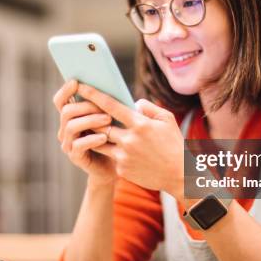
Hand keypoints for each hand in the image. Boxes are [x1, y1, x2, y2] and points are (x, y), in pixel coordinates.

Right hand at [53, 80, 116, 186]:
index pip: (60, 100)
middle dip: (85, 106)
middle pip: (66, 111)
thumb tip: (110, 86)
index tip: (76, 82)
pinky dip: (92, 139)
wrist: (115, 165)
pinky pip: (78, 145)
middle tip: (105, 107)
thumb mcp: (111, 118)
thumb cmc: (114, 137)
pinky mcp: (75, 157)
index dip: (65, 90)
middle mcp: (65, 129)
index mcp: (71, 117)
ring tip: (109, 119)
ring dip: (91, 120)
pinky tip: (104, 137)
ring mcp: (68, 143)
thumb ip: (107, 104)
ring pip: (71, 126)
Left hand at [76, 83, 184, 198]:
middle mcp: (129, 139)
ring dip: (96, 135)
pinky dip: (113, 151)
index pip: (110, 105)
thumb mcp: (167, 119)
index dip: (93, 94)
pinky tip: (119, 151)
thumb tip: (133, 104)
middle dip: (90, 117)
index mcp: (140, 124)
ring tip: (94, 130)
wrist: (179, 175)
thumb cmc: (174, 144)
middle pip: (99, 124)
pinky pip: (111, 156)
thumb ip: (148, 108)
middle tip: (83, 110)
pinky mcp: (121, 169)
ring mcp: (124, 156)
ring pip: (100, 142)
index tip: (81, 86)